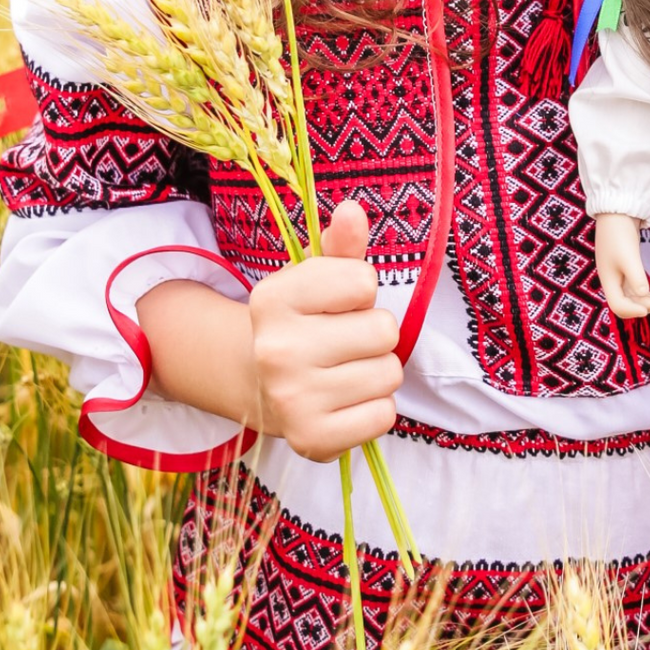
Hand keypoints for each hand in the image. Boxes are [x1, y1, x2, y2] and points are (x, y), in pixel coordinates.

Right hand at [140, 200, 402, 462]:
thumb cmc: (303, 322)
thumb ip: (341, 246)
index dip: (360, 291)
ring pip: (389, 375)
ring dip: (377, 372)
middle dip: (374, 335)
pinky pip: (384, 416)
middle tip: (345, 343)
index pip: (362, 281)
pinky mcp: (311, 439)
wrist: (259, 385)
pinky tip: (346, 402)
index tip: (337, 304)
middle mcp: (276, 349)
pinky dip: (374, 410)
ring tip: (345, 372)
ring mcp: (292, 399)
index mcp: (274, 299)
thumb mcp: (317, 278)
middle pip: (384, 331)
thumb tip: (352, 210)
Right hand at [595, 213, 649, 319]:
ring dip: (643, 301)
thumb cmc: (619, 234)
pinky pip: (631, 287)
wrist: (616, 212)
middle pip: (623, 304)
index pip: (617, 306)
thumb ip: (636, 277)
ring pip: (629, 296)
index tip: (648, 307)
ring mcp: (616, 273)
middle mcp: (611, 279)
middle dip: (641, 307)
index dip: (632, 311)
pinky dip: (642, 292)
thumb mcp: (629, 257)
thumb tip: (643, 294)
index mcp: (608, 279)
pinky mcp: (623, 265)